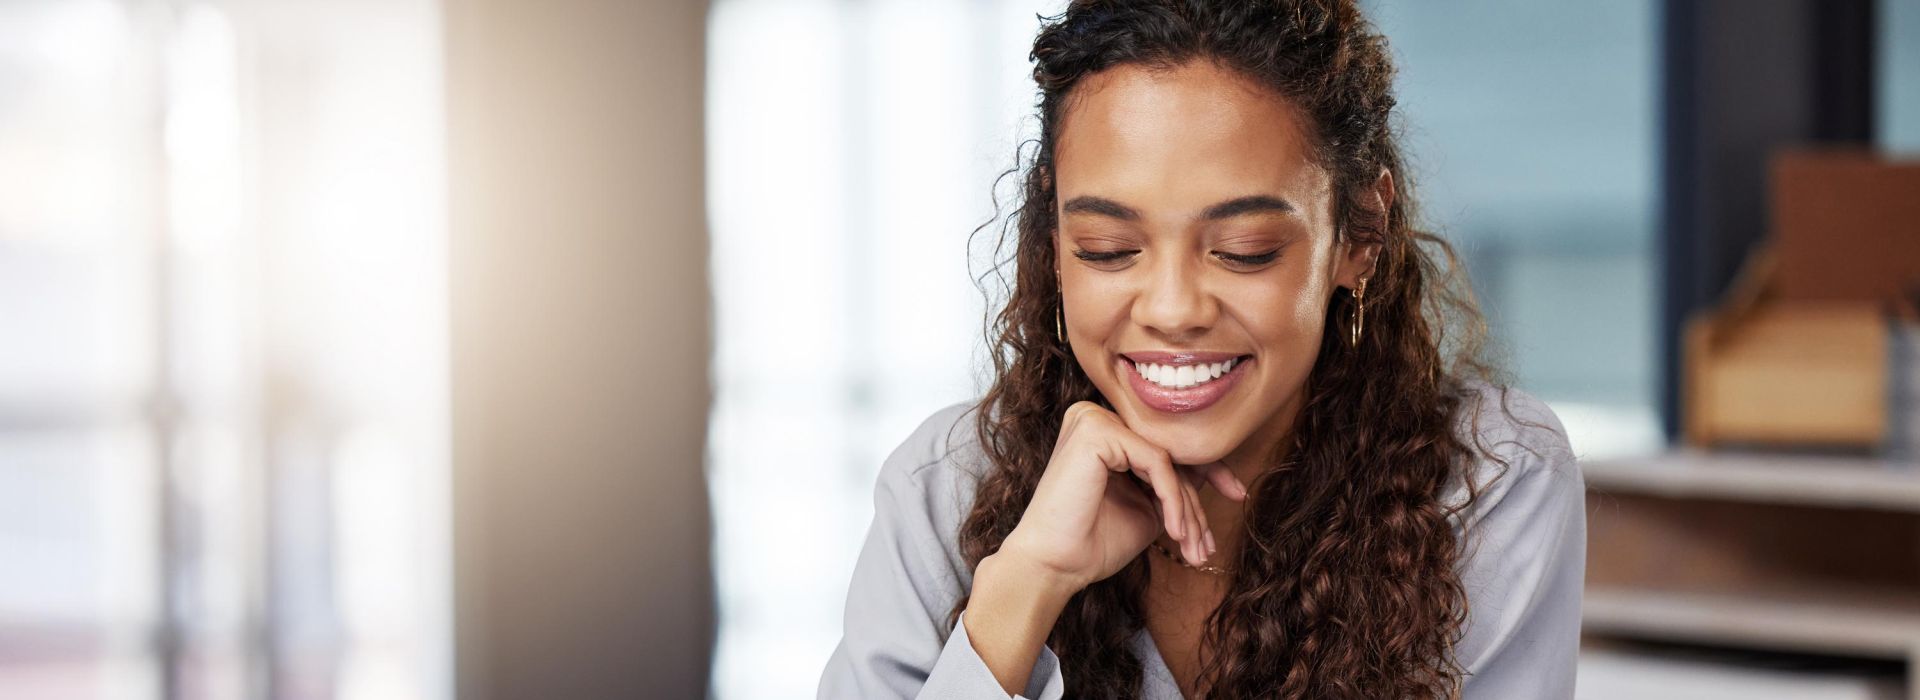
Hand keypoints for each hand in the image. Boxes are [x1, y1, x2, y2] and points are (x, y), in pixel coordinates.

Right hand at [998, 401, 1248, 591]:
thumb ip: (1172, 484)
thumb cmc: (1092, 541)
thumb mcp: (1147, 507)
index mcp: (1104, 431)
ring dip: (1187, 509)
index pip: (1164, 445)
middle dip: (1197, 502)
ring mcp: (1093, 419)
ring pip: (1167, 460)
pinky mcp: (1095, 430)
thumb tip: (1216, 469)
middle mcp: (1096, 416)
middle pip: (1169, 453)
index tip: (1237, 494)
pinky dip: (1172, 499)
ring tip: (1193, 548)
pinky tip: (1175, 532)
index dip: (1208, 470)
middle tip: (1210, 542)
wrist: (1054, 565)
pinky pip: (1157, 462)